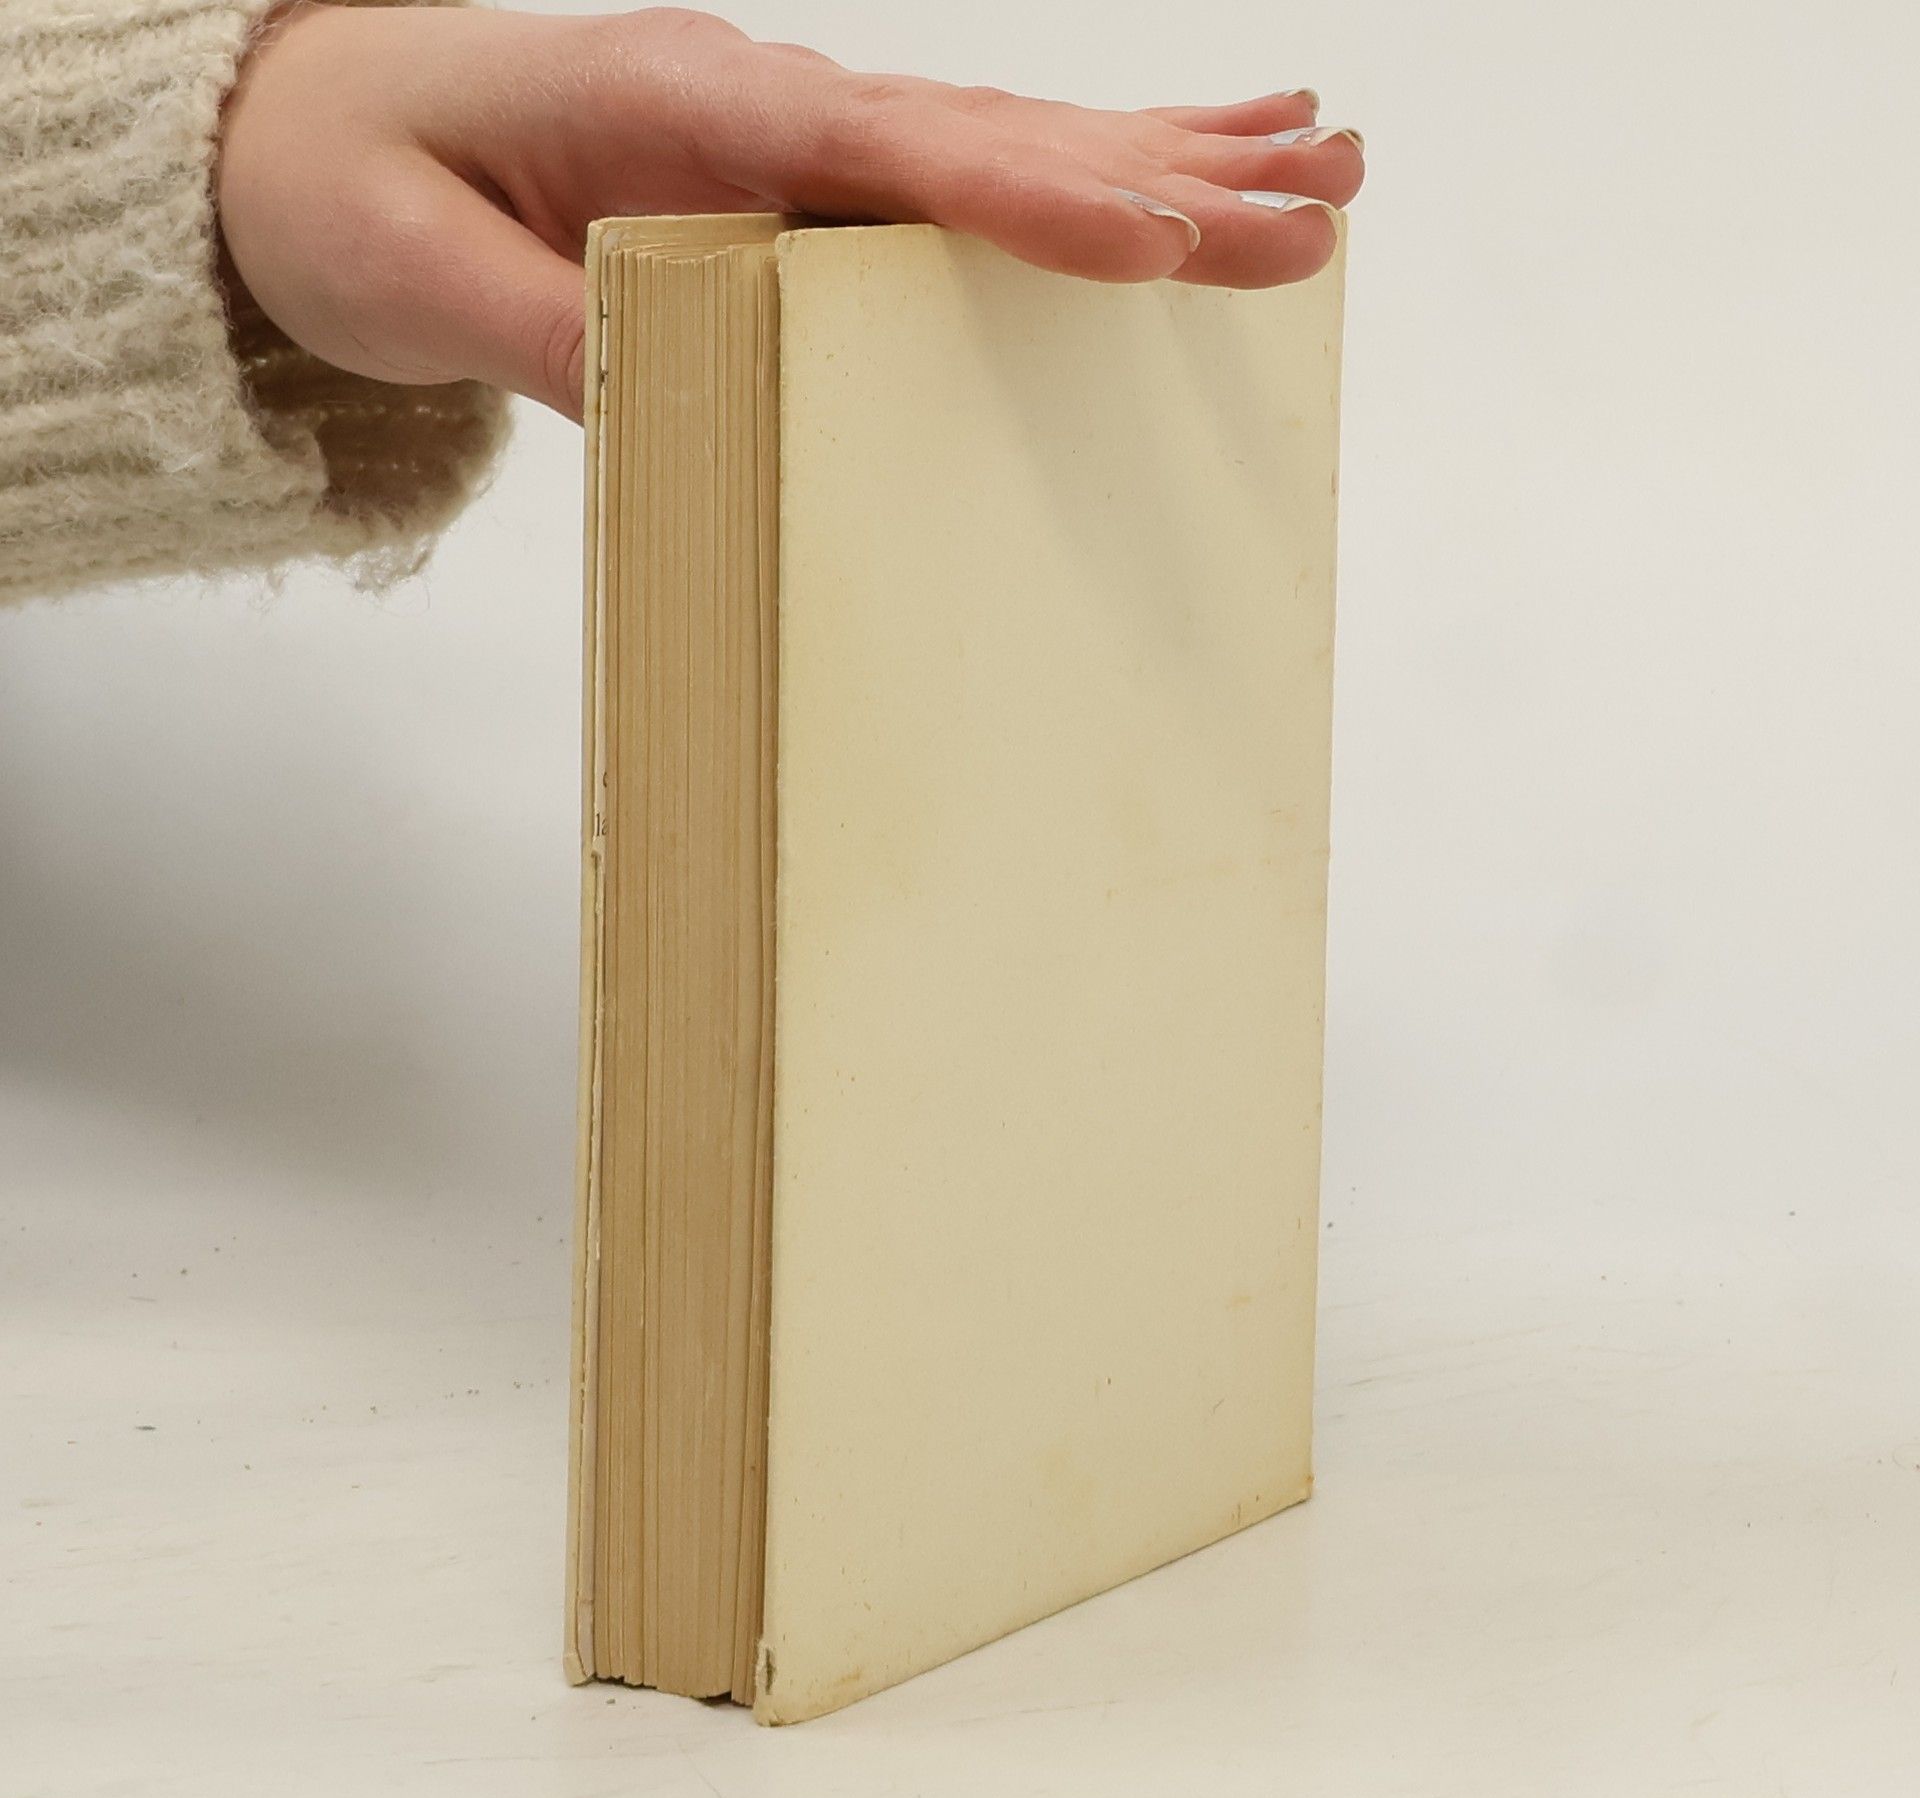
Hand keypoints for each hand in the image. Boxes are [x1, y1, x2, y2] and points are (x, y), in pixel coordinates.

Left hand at [217, 5, 1364, 420]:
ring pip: (1010, 144)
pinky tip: (1173, 174)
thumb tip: (694, 400)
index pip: (890, 154)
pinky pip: (965, 178)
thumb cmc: (357, 182)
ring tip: (1317, 167)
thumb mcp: (417, 275)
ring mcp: (795, 134)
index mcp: (683, 107)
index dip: (1032, 193)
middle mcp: (768, 104)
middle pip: (996, 140)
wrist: (311, 126)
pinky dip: (1084, 175)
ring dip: (1168, 157)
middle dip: (1165, 175)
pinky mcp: (803, 178)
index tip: (1163, 227)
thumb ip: (558, 334)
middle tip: (1319, 202)